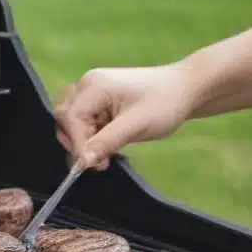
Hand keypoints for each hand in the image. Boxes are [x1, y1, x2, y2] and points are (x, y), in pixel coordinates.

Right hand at [53, 63, 199, 170]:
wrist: (186, 90)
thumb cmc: (165, 103)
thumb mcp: (136, 125)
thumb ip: (106, 142)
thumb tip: (82, 162)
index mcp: (94, 86)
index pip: (70, 118)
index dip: (77, 143)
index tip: (90, 165)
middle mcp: (87, 86)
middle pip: (64, 120)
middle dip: (78, 143)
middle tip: (100, 162)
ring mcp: (91, 93)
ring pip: (72, 124)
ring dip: (84, 142)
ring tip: (107, 154)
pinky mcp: (97, 102)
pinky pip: (83, 123)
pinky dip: (92, 138)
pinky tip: (108, 146)